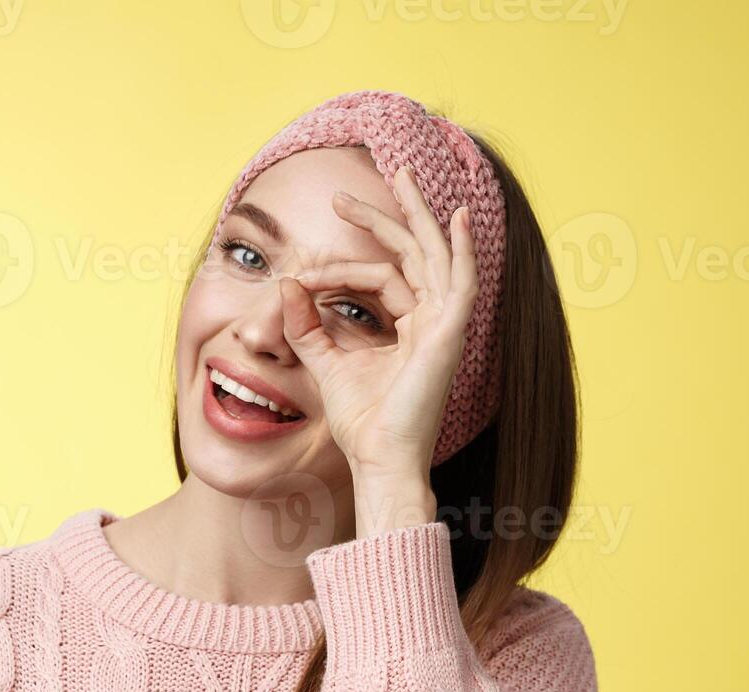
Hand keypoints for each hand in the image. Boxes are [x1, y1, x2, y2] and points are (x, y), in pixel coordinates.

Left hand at [279, 164, 479, 481]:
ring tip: (401, 176)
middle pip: (414, 254)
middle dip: (388, 216)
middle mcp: (432, 323)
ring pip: (434, 256)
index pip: (379, 279)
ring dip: (418, 215)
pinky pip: (462, 282)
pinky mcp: (449, 334)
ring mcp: (445, 327)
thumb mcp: (324, 363)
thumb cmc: (362, 423)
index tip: (297, 281)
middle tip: (351, 191)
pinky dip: (463, 249)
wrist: (379, 459)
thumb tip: (285, 286)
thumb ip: (306, 324)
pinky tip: (457, 218)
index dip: (336, 272)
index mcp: (410, 330)